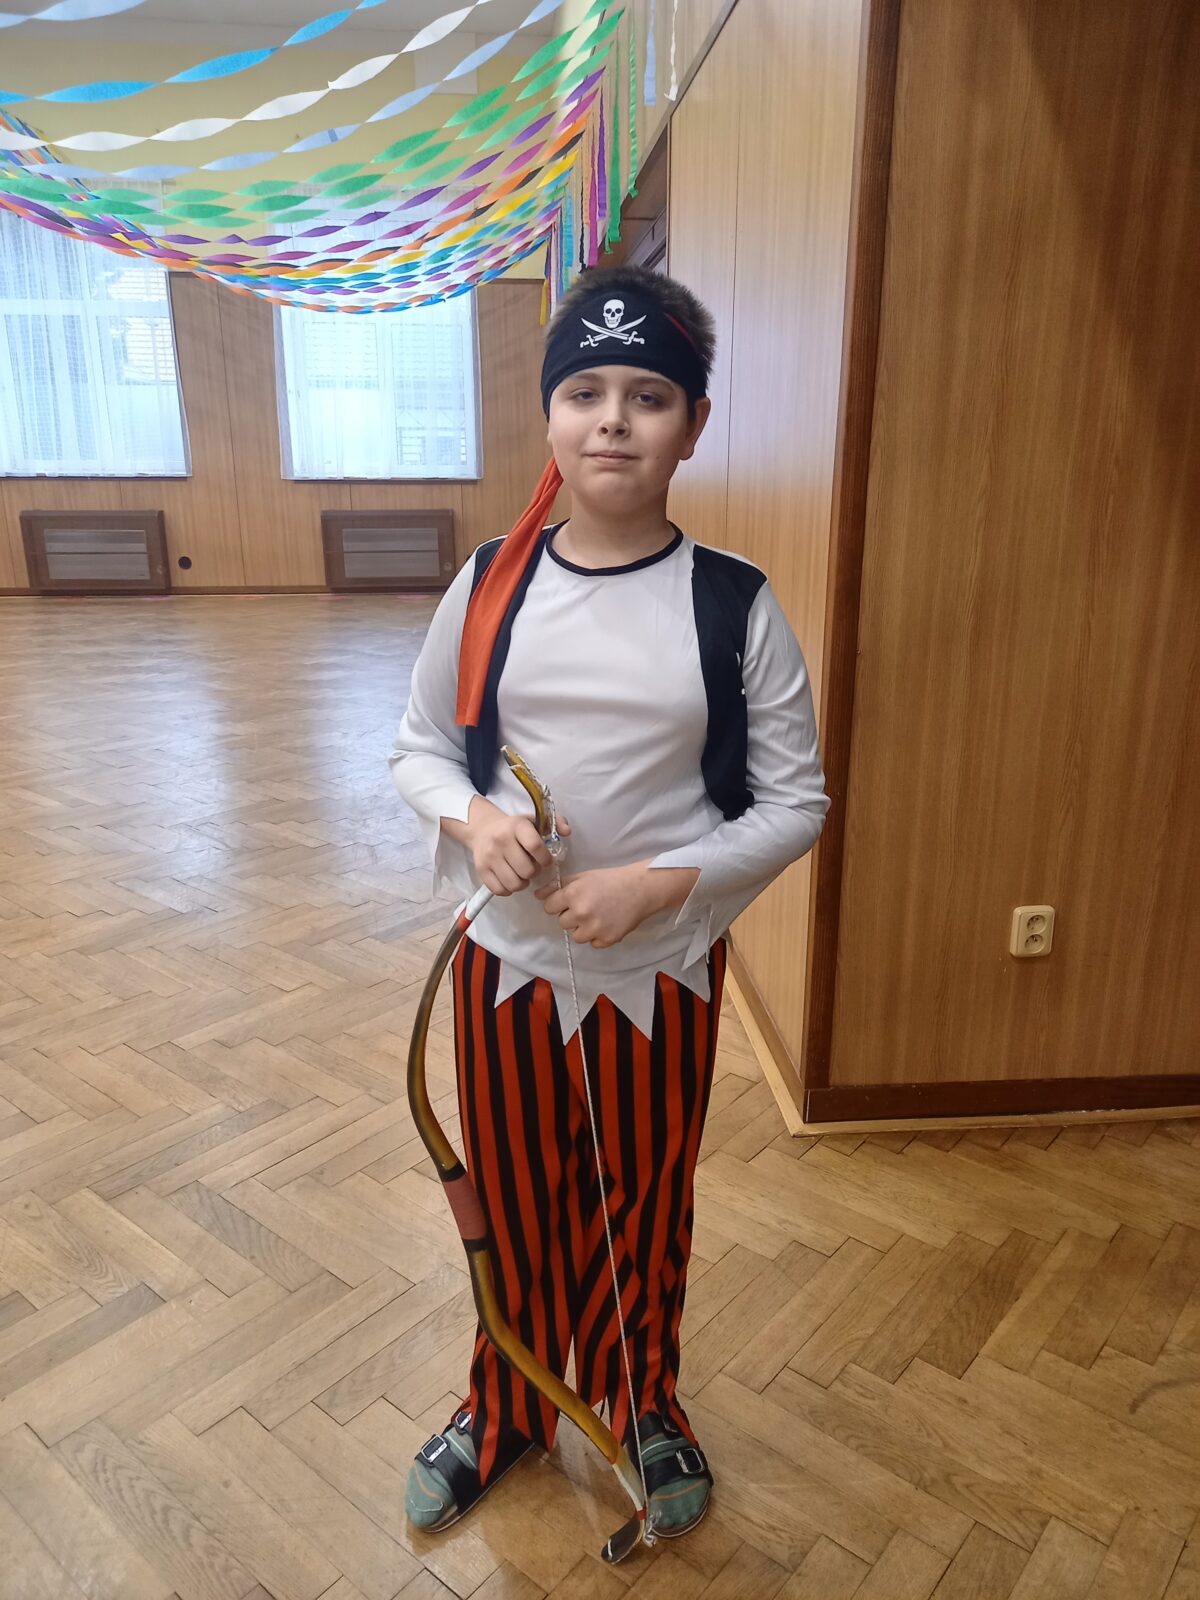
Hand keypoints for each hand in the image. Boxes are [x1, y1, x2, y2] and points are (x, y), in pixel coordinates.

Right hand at [462, 797, 570, 897]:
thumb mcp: (534, 821)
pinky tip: (511, 880)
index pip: (535, 846)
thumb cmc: (514, 828)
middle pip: (526, 870)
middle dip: (534, 872)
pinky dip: (508, 889)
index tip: (546, 860)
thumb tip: (567, 831)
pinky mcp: (481, 870)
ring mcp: (489, 856)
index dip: (545, 858)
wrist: (483, 830)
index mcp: (517, 826)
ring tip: (522, 874)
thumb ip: (555, 824)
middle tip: (532, 867)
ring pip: (514, 883)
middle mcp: (501, 840)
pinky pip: (500, 890)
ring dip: (522, 883)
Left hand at [534, 864, 658, 948]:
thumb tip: (538, 895)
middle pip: (562, 923)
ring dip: (583, 928)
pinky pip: (593, 943)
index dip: (558, 904)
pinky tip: (608, 923)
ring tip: (598, 916)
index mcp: (572, 895)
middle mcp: (581, 913)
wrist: (641, 889)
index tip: (568, 901)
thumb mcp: (583, 877)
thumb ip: (558, 886)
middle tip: (587, 907)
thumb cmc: (611, 880)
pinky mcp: (606, 940)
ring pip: (576, 936)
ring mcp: (594, 929)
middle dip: (571, 916)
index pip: (549, 907)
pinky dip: (598, 936)